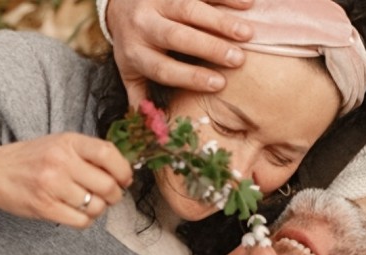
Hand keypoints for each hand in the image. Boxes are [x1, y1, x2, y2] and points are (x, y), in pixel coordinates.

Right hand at [0, 133, 132, 228]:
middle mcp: (60, 161)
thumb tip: (125, 172)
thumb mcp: (60, 144)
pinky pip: (81, 221)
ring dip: (98, 209)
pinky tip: (76, 212)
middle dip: (115, 195)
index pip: (109, 154)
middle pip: (107, 185)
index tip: (124, 179)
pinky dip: (85, 220)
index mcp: (68, 142)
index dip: (124, 170)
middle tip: (109, 196)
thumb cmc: (32, 159)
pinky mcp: (45, 207)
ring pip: (97, 206)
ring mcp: (52, 185)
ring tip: (87, 203)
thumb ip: (89, 154)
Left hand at [106, 0, 253, 105]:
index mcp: (136, 53)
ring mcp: (158, 0)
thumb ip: (140, 100)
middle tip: (238, 60)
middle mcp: (144, 25)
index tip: (219, 84)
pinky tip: (248, 4)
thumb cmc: (133, 44)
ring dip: (220, 21)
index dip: (190, 76)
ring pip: (189, 8)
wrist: (117, 3)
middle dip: (208, 48)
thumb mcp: (129, 72)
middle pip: (176, 36)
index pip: (162, 68)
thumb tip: (153, 131)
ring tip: (247, 34)